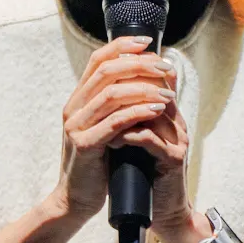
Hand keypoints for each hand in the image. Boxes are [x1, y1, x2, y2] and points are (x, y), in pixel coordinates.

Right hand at [52, 35, 179, 219]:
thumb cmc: (98, 164)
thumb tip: (149, 79)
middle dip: (141, 66)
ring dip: (145, 91)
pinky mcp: (84, 145)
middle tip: (167, 69)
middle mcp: (74, 108)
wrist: (76, 199)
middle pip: (107, 72)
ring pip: (112, 95)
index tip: (148, 43)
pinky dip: (139, 113)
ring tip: (169, 95)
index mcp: (78, 100)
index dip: (122, 46)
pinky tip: (157, 111)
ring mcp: (76, 126)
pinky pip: (115, 122)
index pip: (98, 60)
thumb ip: (119, 106)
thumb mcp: (106, 128)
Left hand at [117, 75, 208, 242]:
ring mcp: (177, 141)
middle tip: (98, 89)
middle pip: (156, 89)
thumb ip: (129, 121)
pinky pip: (149, 138)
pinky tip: (113, 139)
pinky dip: (128, 135)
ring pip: (151, 111)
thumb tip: (105, 101)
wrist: (164, 215)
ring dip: (123, 110)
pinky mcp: (173, 159)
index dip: (135, 70)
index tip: (106, 70)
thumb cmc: (145, 180)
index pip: (158, 79)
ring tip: (101, 115)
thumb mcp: (136, 144)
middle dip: (126, 86)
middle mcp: (176, 124)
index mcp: (169, 117)